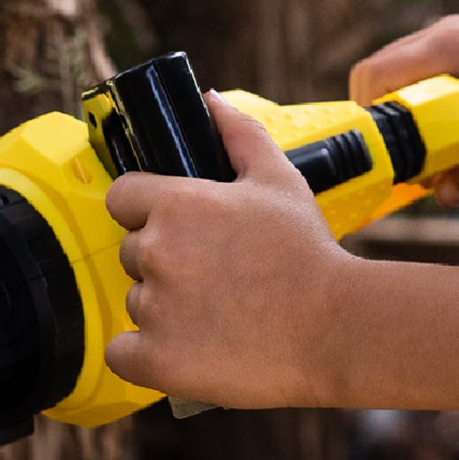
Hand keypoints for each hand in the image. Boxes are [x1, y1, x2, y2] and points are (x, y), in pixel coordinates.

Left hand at [101, 92, 353, 409]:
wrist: (336, 327)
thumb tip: (208, 99)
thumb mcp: (277, 177)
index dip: (147, 210)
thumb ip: (237, 132)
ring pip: (136, 301)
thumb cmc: (307, 251)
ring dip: (163, 307)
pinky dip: (145, 354)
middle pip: (131, 252)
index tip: (182, 229)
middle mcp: (157, 252)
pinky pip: (123, 354)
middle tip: (214, 274)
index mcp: (176, 202)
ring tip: (217, 312)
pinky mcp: (157, 360)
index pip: (122, 198)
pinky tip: (186, 347)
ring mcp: (155, 308)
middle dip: (163, 260)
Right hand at [348, 11, 458, 204]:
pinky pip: (432, 82)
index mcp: (445, 44)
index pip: (374, 74)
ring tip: (436, 155)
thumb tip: (441, 196)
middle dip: (385, 122)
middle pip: (382, 76)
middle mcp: (444, 37)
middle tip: (406, 162)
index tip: (381, 155)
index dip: (365, 115)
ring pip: (407, 80)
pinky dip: (431, 111)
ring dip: (410, 117)